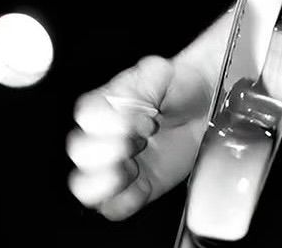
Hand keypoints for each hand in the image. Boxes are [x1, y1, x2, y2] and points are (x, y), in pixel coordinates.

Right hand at [66, 54, 210, 219]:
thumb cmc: (176, 86)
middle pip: (79, 151)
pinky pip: (111, 208)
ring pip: (83, 186)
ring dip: (109, 180)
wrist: (202, 104)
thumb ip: (143, 81)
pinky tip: (143, 185)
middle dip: (113, 149)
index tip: (146, 119)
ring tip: (135, 166)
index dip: (114, 121)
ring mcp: (113, 165)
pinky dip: (125, 202)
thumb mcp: (161, 72)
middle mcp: (102, 136)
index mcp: (103, 104)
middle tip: (142, 140)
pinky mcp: (131, 189)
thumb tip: (130, 106)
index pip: (86, 115)